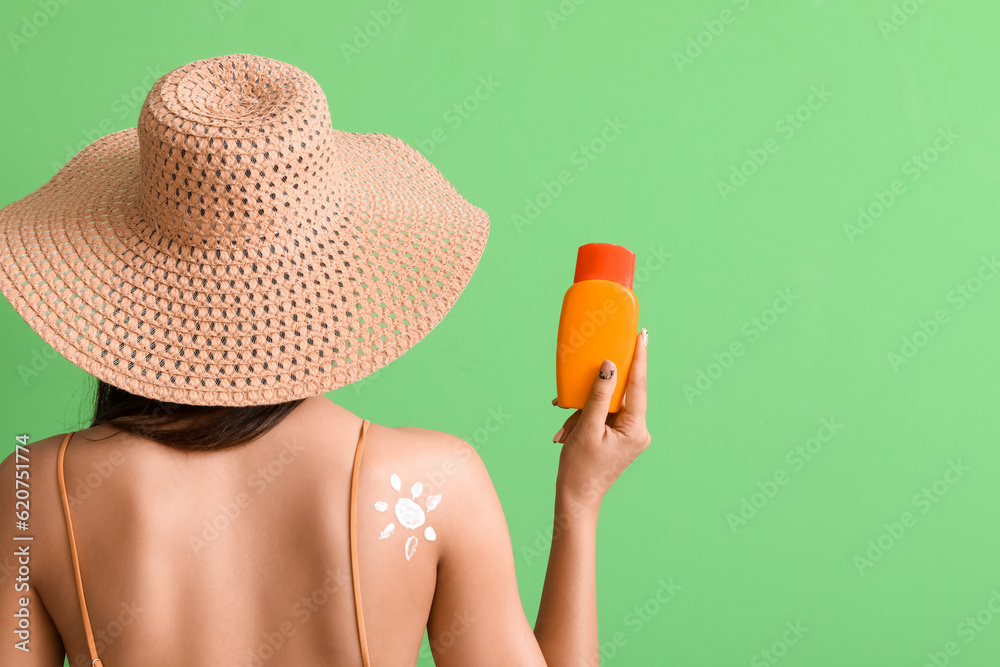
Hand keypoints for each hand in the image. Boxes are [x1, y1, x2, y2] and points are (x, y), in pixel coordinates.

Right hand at [550, 328, 650, 507]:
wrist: (576, 499)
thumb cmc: (580, 469)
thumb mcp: (586, 428)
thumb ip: (598, 395)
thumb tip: (609, 367)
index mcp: (636, 429)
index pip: (638, 385)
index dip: (639, 358)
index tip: (642, 335)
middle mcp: (638, 430)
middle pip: (620, 394)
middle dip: (593, 394)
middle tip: (585, 386)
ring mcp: (629, 434)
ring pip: (607, 405)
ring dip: (584, 411)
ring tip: (567, 430)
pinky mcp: (618, 437)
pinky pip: (603, 416)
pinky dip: (585, 418)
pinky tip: (568, 432)